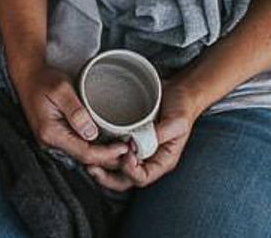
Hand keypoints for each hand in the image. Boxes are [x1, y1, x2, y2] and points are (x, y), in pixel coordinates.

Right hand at [13, 63, 128, 168]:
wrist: (28, 76)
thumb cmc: (43, 79)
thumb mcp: (61, 90)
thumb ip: (76, 111)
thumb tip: (91, 133)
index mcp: (50, 133)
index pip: (84, 153)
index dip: (106, 154)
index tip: (124, 148)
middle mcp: (50, 142)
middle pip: (84, 158)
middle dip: (108, 158)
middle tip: (130, 151)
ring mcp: (52, 141)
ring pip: (81, 155)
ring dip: (102, 154)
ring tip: (122, 148)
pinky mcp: (56, 137)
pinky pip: (77, 147)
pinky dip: (93, 147)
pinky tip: (106, 142)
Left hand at [85, 80, 202, 190]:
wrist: (180, 91)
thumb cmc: (182, 107)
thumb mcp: (176, 122)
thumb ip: (160, 134)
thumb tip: (137, 144)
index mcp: (162, 160)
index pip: (143, 177)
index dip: (130, 171)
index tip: (125, 155)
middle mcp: (148, 158)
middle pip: (126, 179)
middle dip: (107, 177)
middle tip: (93, 167)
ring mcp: (138, 149)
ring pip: (117, 167)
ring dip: (102, 166)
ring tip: (88, 159)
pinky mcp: (130, 137)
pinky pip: (115, 149)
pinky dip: (104, 150)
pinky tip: (93, 143)